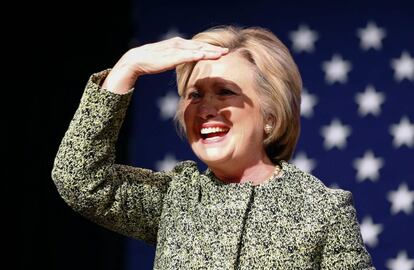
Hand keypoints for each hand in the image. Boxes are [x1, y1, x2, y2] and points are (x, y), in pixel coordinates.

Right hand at [102, 37, 228, 93]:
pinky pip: (186, 55)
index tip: (221, 52)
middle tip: (227, 51)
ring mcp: (175, 49)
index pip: (197, 46)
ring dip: (209, 51)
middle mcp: (178, 44)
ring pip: (196, 49)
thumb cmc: (152, 61)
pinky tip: (204, 55)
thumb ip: (178, 58)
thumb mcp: (168, 58)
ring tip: (221, 54)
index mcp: (178, 44)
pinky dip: (196, 54)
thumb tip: (185, 62)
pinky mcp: (171, 55)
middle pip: (200, 46)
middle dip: (214, 49)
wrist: (137, 59)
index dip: (210, 49)